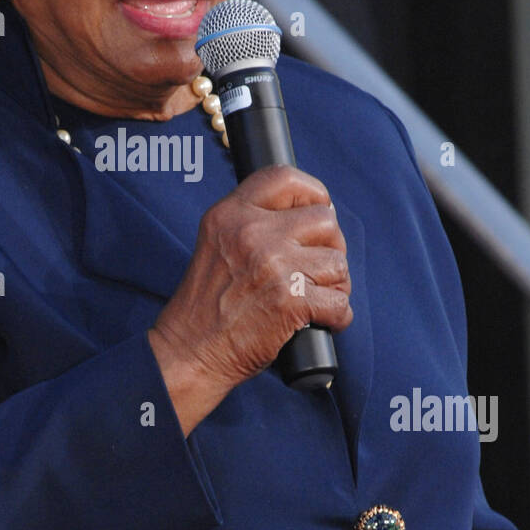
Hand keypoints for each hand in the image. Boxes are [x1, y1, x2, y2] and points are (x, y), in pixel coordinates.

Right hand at [148, 166, 352, 435]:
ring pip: (338, 262)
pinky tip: (321, 322)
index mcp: (230, 214)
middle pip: (325, 219)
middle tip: (317, 269)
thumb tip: (310, 214)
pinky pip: (339, 302)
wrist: (189, 351)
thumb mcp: (216, 244)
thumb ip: (251, 224)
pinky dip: (337, 317)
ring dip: (336, 285)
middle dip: (331, 246)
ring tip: (316, 299)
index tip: (318, 211)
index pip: (285, 177)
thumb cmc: (205, 305)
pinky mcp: (290, 300)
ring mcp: (273, 265)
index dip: (313, 192)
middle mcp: (252, 232)